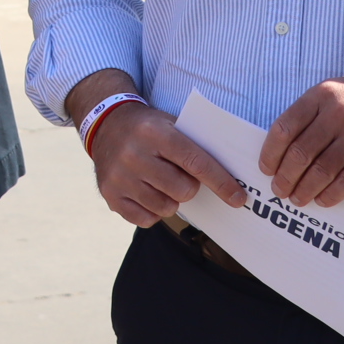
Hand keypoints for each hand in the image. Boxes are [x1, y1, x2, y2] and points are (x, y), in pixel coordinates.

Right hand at [66, 70, 247, 226]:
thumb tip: (231, 178)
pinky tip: (146, 193)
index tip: (238, 198)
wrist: (105, 124)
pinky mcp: (109, 194)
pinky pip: (145, 219)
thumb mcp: (170, 124)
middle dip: (189, 187)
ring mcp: (119, 176)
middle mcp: (134, 154)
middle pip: (184, 190)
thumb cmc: (148, 128)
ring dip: (171, 200)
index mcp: (155, 133)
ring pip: (166, 207)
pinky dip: (153, 211)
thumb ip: (195, 146)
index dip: (221, 183)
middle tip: (180, 177)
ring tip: (161, 183)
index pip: (196, 163)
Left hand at [260, 69, 343, 206]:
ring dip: (305, 189)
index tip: (266, 168)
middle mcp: (339, 112)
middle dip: (285, 177)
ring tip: (298, 198)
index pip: (284, 128)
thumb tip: (283, 149)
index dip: (270, 153)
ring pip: (322, 170)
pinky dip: (331, 194)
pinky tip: (323, 200)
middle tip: (279, 189)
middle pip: (300, 153)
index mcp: (322, 95)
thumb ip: (312, 114)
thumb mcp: (337, 92)